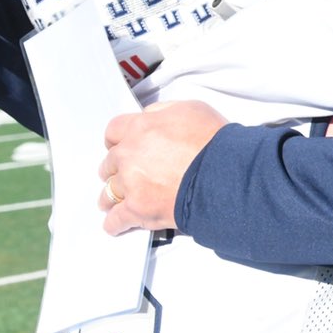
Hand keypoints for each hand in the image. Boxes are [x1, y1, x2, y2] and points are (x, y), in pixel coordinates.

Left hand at [99, 100, 227, 234]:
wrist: (224, 175)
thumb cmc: (215, 144)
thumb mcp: (191, 109)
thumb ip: (162, 112)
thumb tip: (151, 117)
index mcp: (141, 128)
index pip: (113, 131)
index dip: (117, 141)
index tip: (119, 147)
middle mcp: (130, 154)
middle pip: (109, 163)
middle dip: (117, 169)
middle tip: (127, 174)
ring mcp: (130, 184)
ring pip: (108, 193)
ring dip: (113, 197)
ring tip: (119, 202)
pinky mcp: (136, 210)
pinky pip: (114, 220)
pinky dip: (116, 223)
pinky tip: (119, 223)